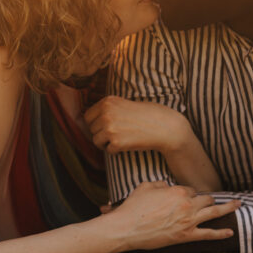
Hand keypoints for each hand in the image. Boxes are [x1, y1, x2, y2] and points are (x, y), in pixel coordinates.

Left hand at [84, 97, 198, 155]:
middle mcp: (106, 113)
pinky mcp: (116, 142)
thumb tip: (86, 120)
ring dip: (107, 143)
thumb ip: (107, 109)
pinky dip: (116, 150)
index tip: (107, 126)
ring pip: (96, 141)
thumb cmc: (147, 115)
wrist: (165, 127)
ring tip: (122, 138)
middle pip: (91, 129)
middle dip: (101, 133)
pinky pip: (107, 150)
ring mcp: (110, 128)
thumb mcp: (124, 103)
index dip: (96, 123)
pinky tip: (128, 144)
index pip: (87, 116)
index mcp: (107, 101)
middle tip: (117, 133)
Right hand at [102, 181, 240, 251]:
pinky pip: (209, 234)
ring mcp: (189, 221)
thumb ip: (160, 184)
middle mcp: (187, 204)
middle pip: (205, 199)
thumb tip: (167, 187)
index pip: (190, 190)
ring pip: (214, 212)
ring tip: (238, 204)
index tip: (182, 198)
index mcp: (177, 191)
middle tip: (211, 201)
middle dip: (208, 199)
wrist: (127, 228)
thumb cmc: (133, 207)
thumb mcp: (145, 187)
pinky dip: (221, 233)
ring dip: (228, 207)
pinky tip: (231, 232)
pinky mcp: (187, 236)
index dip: (187, 193)